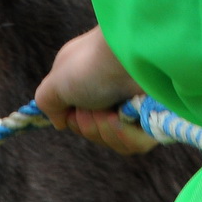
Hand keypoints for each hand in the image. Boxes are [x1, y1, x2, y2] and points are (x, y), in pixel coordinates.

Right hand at [34, 27, 154, 154]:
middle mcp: (111, 93)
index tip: (74, 109)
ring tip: (109, 110)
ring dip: (105, 130)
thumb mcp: (56, 82)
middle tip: (92, 107)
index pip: (78, 119)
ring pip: (113, 141)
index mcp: (88, 82)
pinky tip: (124, 116)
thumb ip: (48, 102)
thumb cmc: (91, 64)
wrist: (131, 56)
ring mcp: (133, 105)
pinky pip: (135, 144)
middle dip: (89, 126)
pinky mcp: (153, 117)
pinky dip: (124, 135)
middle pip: (95, 133)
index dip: (74, 121)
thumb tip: (60, 121)